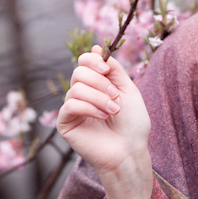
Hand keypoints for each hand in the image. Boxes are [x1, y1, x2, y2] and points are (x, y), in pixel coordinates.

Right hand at [57, 46, 151, 183]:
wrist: (130, 151)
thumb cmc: (132, 124)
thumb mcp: (127, 89)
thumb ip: (113, 69)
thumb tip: (96, 47)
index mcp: (95, 85)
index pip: (84, 61)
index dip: (93, 60)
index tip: (106, 69)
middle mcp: (81, 94)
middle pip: (78, 71)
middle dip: (100, 81)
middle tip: (115, 96)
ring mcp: (72, 109)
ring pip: (76, 88)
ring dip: (98, 98)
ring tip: (113, 111)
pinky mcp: (65, 123)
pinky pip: (70, 104)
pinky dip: (88, 107)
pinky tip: (102, 117)